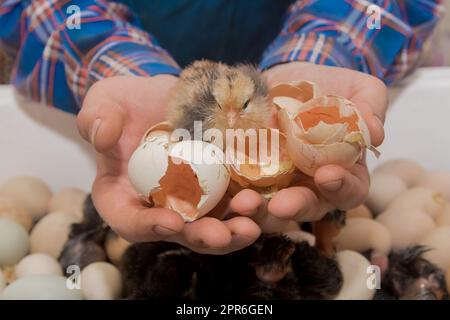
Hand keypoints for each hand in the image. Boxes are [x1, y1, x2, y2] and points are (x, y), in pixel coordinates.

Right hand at [77, 75, 259, 253]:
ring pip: (211, 225)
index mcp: (123, 197)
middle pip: (179, 233)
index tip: (171, 221)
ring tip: (251, 224)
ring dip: (232, 230)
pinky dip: (248, 208)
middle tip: (222, 234)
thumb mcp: (105, 101)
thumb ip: (96, 117)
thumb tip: (102, 135)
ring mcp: (191, 202)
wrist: (166, 96)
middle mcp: (158, 207)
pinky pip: (233, 204)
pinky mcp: (217, 189)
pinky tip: (263, 202)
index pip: (130, 221)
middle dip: (201, 237)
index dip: (148, 226)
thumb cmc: (129, 103)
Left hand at [230, 62, 386, 229]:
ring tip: (243, 204)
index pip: (350, 190)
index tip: (327, 175)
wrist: (285, 78)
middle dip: (294, 207)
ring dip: (258, 212)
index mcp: (343, 172)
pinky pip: (239, 191)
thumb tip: (375, 132)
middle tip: (279, 205)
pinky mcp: (248, 176)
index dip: (342, 188)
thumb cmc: (327, 86)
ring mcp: (277, 183)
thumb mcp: (355, 87)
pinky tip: (221, 193)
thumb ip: (370, 105)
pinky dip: (230, 196)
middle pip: (307, 207)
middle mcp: (310, 186)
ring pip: (270, 209)